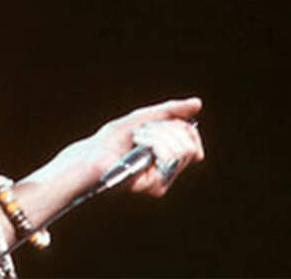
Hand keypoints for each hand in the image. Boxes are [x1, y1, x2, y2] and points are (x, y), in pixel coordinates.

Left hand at [83, 97, 205, 196]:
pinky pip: (169, 157)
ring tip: (138, 138)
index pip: (193, 143)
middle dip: (166, 129)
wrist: (93, 154)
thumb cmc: (114, 138)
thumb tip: (197, 103)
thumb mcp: (143, 118)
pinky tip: (138, 144)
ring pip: (182, 150)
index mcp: (168, 156)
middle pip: (188, 144)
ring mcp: (163, 180)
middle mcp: (168, 171)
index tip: (163, 122)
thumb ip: (171, 111)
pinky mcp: (156, 186)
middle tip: (142, 132)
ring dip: (157, 135)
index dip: (183, 128)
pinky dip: (153, 141)